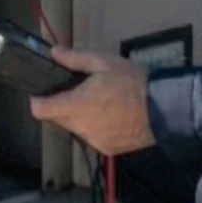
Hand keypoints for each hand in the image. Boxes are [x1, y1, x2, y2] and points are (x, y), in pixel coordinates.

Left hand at [29, 46, 153, 155]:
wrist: (164, 109)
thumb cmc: (132, 82)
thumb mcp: (104, 62)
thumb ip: (74, 59)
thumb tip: (52, 52)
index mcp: (75, 106)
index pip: (39, 110)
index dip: (38, 100)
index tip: (43, 92)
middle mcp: (80, 128)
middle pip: (58, 119)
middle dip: (62, 106)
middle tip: (80, 91)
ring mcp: (93, 141)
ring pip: (76, 129)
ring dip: (80, 118)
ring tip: (101, 104)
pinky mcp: (107, 150)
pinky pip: (92, 138)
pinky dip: (96, 128)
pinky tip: (113, 118)